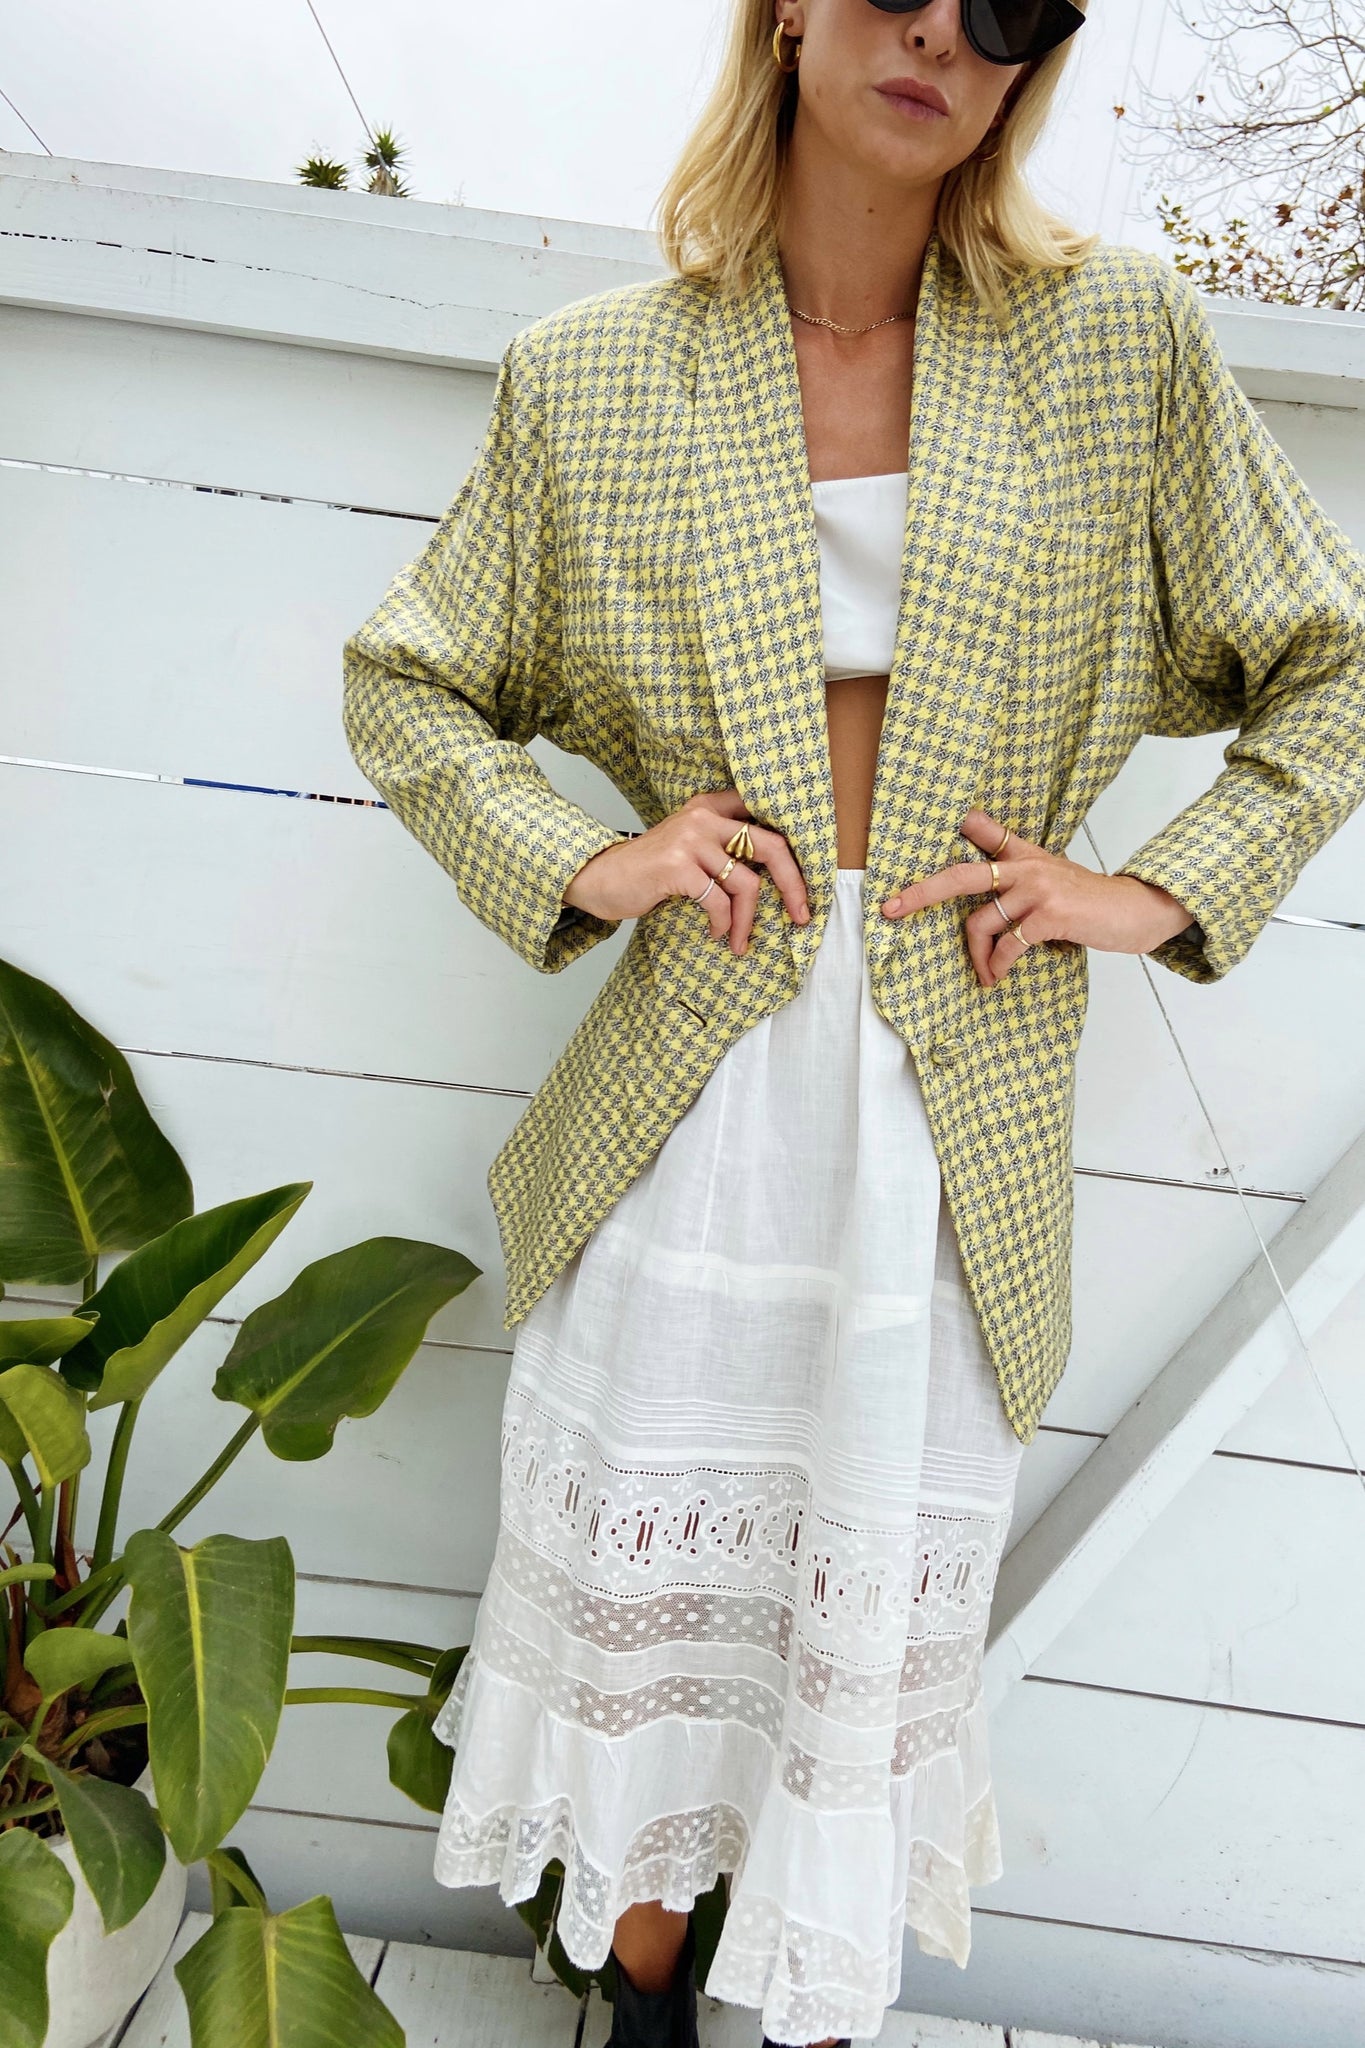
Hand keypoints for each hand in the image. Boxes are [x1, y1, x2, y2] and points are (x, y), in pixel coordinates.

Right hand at [562, 789, 811, 954]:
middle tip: (801, 915)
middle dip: (793, 885)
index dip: (794, 851)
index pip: (767, 819)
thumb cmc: (650, 870)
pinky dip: (722, 924)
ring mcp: (690, 840)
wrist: (599, 877)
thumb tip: (777, 877)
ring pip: (745, 883)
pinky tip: (716, 934)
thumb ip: (724, 846)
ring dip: (748, 921)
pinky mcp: (677, 867)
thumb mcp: (689, 845)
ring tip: (740, 941)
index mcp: (711, 807)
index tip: (805, 883)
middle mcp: (703, 817)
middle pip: (771, 846)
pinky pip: (718, 902)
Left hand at [879, 807, 1197, 988]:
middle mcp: (1026, 866)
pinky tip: (998, 976)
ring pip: (981, 922)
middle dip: (920, 893)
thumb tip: (983, 876)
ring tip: (984, 974)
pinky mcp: (1049, 915)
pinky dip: (998, 965)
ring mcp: (1037, 888)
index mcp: (1024, 855)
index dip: (950, 826)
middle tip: (890, 909)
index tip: (917, 833)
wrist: (1137, 911)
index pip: (982, 829)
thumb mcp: (1053, 873)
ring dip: (977, 956)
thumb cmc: (1090, 900)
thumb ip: (1017, 869)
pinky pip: (1007, 944)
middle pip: (959, 875)